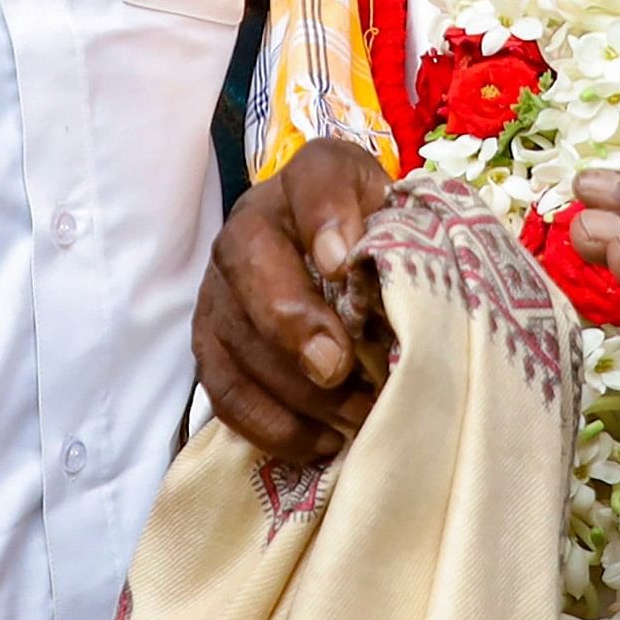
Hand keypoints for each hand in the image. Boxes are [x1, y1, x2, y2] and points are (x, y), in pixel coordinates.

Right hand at [193, 136, 394, 461]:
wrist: (338, 264)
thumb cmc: (382, 248)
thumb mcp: (406, 224)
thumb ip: (408, 241)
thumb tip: (401, 291)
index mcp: (311, 179)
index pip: (315, 179)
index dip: (323, 217)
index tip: (342, 261)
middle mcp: (252, 223)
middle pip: (251, 261)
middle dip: (292, 321)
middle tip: (337, 367)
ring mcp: (221, 285)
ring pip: (235, 335)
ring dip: (293, 387)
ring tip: (354, 416)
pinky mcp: (211, 344)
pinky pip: (224, 390)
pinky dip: (272, 424)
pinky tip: (324, 440)